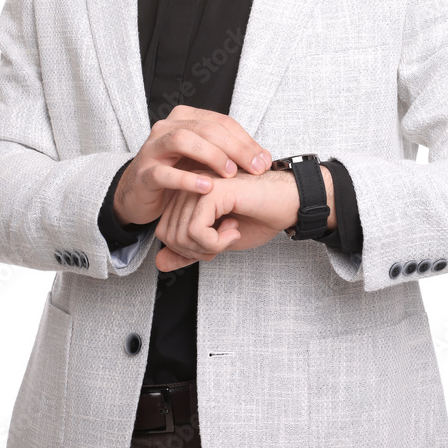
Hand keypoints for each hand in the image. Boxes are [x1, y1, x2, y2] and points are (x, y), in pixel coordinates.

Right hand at [113, 105, 271, 226]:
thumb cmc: (176, 173)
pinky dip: (187, 179)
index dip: (246, 140)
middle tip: (254, 168)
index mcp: (184, 118)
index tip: (264, 161)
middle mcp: (167, 128)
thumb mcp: (205, 160)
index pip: (220, 122)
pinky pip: (164, 173)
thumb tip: (265, 159)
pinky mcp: (144, 173)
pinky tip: (206, 187)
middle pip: (205, 128)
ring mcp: (153, 149)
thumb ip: (231, 155)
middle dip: (235, 147)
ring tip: (230, 173)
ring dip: (211, 155)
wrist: (138, 193)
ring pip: (182, 140)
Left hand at [154, 168, 299, 271]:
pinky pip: (196, 231)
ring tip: (230, 234)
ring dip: (208, 247)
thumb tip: (159, 263)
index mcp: (188, 193)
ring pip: (180, 234)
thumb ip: (189, 250)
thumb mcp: (218, 241)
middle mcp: (190, 184)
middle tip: (223, 241)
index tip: (215, 242)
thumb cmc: (259, 216)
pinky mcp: (212, 191)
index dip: (188, 249)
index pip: (165, 231)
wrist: (288, 203)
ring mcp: (199, 184)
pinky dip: (215, 243)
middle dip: (196, 251)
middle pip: (168, 234)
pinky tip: (233, 230)